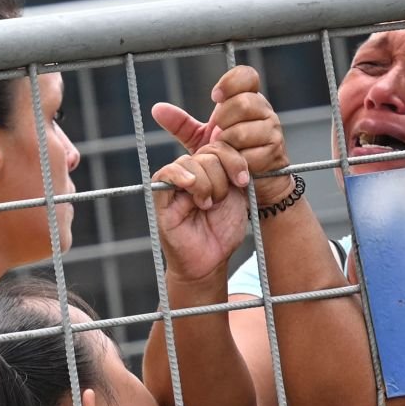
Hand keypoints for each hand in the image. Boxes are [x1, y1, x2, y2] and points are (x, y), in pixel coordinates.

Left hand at [152, 66, 291, 202]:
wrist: (254, 184)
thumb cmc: (228, 156)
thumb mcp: (202, 139)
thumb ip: (182, 124)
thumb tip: (157, 109)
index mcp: (248, 100)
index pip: (247, 76)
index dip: (230, 82)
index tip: (215, 97)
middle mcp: (264, 111)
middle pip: (243, 103)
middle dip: (223, 120)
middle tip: (216, 133)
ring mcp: (272, 131)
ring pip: (244, 130)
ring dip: (227, 143)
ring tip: (224, 150)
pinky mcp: (274, 152)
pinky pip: (250, 154)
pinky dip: (236, 161)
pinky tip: (234, 165)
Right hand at [152, 141, 249, 283]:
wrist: (210, 260)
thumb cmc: (223, 230)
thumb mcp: (237, 196)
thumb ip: (235, 171)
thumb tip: (234, 147)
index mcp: (211, 169)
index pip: (220, 145)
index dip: (234, 160)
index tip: (243, 181)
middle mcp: (192, 171)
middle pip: (208, 152)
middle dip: (221, 177)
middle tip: (220, 201)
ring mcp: (175, 182)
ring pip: (191, 162)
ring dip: (207, 184)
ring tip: (207, 205)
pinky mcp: (160, 196)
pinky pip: (166, 174)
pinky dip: (180, 176)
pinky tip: (191, 186)